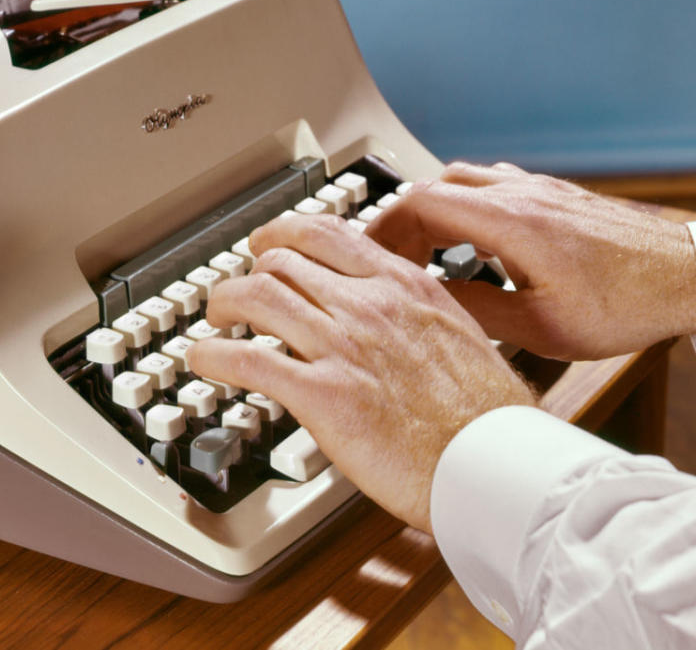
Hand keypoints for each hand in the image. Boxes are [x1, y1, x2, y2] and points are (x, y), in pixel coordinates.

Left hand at [187, 213, 534, 533]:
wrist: (493, 462)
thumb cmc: (485, 413)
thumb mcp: (457, 334)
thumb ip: (415, 314)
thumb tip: (393, 316)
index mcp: (403, 285)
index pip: (326, 233)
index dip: (282, 233)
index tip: (267, 243)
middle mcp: (369, 304)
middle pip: (281, 260)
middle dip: (248, 271)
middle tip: (237, 290)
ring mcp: (343, 345)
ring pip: (256, 296)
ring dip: (222, 303)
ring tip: (215, 319)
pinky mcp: (323, 394)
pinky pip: (248, 360)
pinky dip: (212, 356)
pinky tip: (203, 362)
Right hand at [367, 161, 695, 359]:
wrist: (687, 276)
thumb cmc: (627, 303)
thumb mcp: (541, 327)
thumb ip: (475, 312)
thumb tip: (426, 303)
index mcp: (512, 223)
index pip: (420, 203)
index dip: (382, 227)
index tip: (365, 253)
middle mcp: (520, 195)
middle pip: (433, 187)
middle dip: (399, 221)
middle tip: (385, 258)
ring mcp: (537, 190)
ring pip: (461, 180)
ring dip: (430, 211)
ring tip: (419, 250)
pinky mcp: (552, 196)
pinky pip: (490, 184)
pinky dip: (463, 205)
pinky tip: (467, 234)